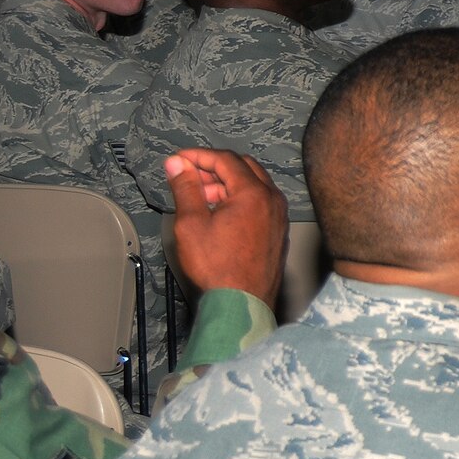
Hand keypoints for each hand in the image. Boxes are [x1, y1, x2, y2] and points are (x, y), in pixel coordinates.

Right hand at [164, 150, 287, 302]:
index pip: (226, 159)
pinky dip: (240, 198)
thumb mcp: (191, 223)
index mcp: (253, 193)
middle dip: (214, 168)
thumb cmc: (219, 268)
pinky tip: (219, 213)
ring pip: (253, 184)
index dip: (199, 156)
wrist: (243, 302)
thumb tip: (178, 166)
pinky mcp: (279, 228)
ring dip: (226, 184)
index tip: (180, 160)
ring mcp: (279, 214)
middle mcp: (272, 199)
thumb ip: (186, 189)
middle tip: (189, 177)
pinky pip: (260, 201)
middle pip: (243, 167)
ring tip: (200, 199)